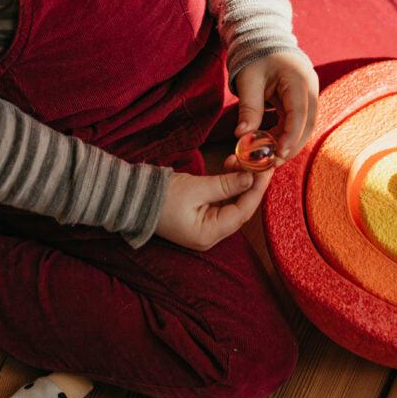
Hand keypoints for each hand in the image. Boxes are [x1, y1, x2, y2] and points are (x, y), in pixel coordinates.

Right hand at [156, 168, 271, 249]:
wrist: (130, 197)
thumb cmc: (160, 195)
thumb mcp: (197, 187)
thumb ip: (227, 184)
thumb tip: (251, 178)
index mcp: (208, 234)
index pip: (242, 212)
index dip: (257, 190)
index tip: (266, 170)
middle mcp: (209, 236)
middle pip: (240, 210)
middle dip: (250, 185)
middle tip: (259, 163)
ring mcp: (204, 228)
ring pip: (232, 205)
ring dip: (239, 183)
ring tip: (240, 161)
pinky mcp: (200, 218)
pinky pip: (221, 203)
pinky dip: (228, 187)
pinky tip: (230, 169)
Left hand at [232, 50, 318, 162]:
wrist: (264, 41)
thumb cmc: (255, 57)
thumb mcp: (249, 80)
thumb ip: (249, 108)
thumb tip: (241, 136)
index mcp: (298, 79)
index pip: (299, 113)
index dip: (290, 136)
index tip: (278, 153)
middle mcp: (310, 88)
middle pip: (307, 125)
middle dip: (291, 146)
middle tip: (272, 163)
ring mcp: (309, 95)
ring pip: (305, 127)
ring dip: (288, 143)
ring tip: (268, 158)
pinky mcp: (303, 101)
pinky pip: (298, 123)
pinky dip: (285, 135)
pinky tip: (270, 144)